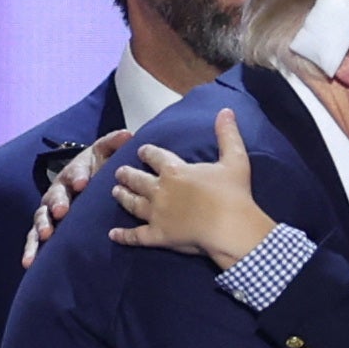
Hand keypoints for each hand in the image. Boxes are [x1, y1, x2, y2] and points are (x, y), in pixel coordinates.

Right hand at [22, 127, 131, 268]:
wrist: (84, 181)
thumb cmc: (96, 168)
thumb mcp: (104, 153)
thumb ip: (114, 144)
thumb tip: (129, 135)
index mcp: (74, 173)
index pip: (75, 173)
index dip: (78, 176)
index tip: (84, 182)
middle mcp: (58, 191)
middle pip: (55, 196)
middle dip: (58, 202)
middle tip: (62, 210)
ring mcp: (50, 210)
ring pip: (42, 217)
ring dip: (43, 225)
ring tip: (46, 235)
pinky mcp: (47, 227)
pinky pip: (36, 239)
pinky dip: (31, 249)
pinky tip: (28, 262)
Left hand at [109, 108, 275, 268]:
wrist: (230, 227)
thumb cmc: (233, 194)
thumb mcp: (235, 160)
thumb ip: (228, 135)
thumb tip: (226, 110)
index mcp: (174, 171)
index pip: (155, 157)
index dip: (147, 153)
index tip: (142, 151)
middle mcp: (159, 190)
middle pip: (137, 179)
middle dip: (127, 174)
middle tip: (120, 172)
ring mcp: (156, 214)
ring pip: (133, 204)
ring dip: (123, 197)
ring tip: (116, 192)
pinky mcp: (158, 236)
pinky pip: (136, 236)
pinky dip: (123, 236)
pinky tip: (113, 234)